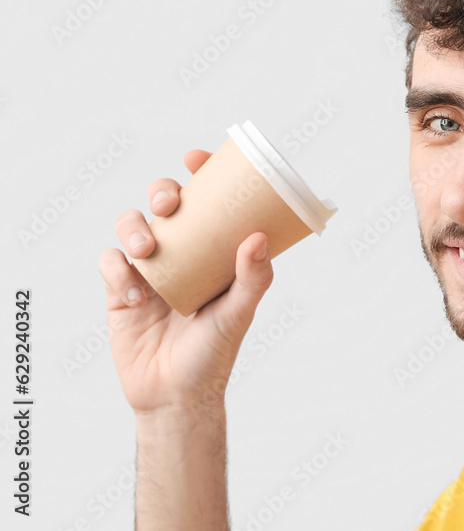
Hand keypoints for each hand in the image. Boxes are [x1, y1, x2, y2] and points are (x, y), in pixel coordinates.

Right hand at [99, 149, 273, 416]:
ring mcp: (149, 271)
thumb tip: (260, 236)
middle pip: (163, 204)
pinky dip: (118, 269)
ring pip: (132, 225)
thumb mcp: (239, 315)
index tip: (196, 158)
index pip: (207, 203)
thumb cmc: (214, 355)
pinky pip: (110, 263)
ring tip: (148, 248)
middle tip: (170, 201)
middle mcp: (181, 254)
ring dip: (135, 226)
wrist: (176, 397)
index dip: (200, 174)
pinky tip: (134, 292)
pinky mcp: (120, 292)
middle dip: (162, 191)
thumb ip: (253, 279)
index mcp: (212, 252)